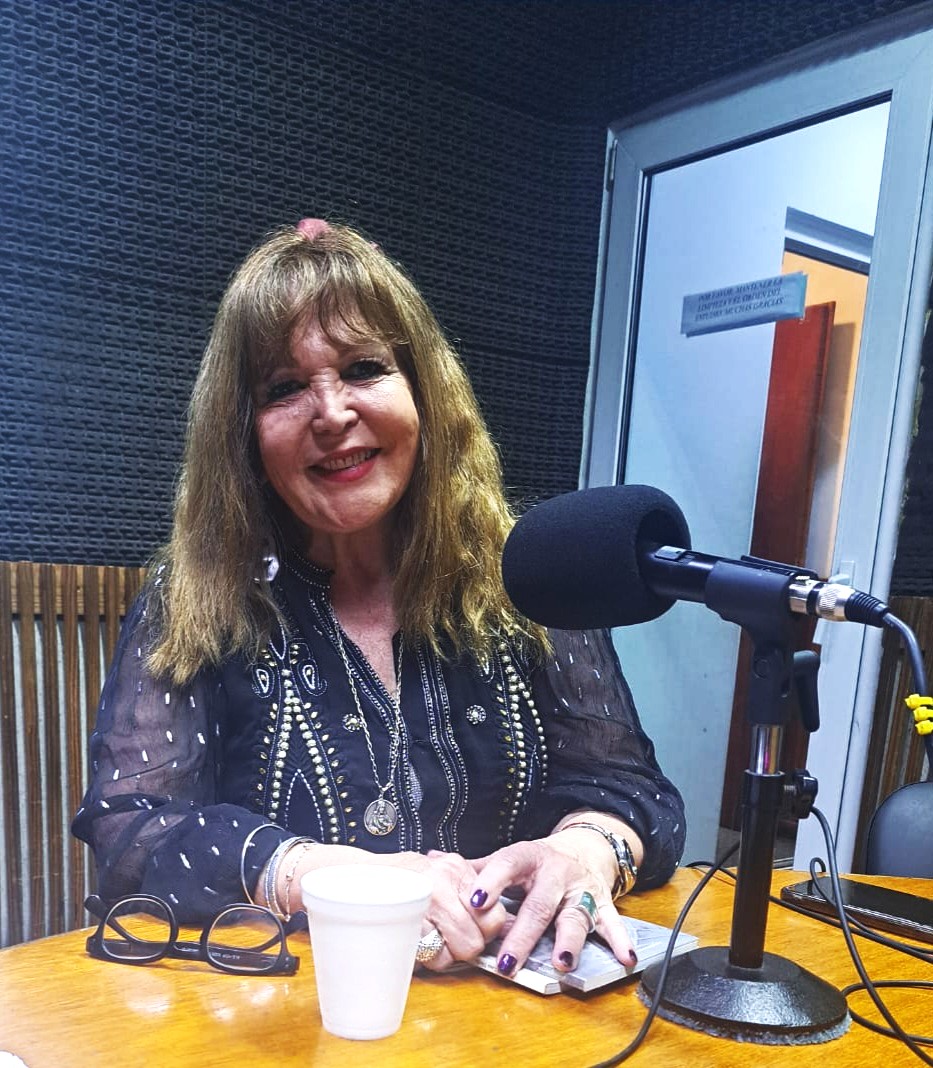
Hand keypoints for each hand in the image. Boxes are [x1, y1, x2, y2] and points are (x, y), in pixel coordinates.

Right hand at [413, 850, 508, 971]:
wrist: (363, 876)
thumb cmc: (404, 876)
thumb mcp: (440, 870)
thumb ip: (465, 889)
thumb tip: (502, 921)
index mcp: (456, 869)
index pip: (494, 913)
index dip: (486, 930)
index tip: (475, 930)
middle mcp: (445, 882)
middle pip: (478, 936)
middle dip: (469, 946)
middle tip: (453, 938)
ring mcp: (426, 901)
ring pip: (461, 949)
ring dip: (450, 954)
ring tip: (436, 940)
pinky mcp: (410, 921)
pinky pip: (434, 957)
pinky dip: (430, 959)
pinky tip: (421, 944)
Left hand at [467, 832, 636, 976]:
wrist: (582, 848)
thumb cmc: (534, 863)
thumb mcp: (508, 859)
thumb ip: (475, 867)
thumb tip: (430, 859)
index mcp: (527, 857)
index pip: (506, 864)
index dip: (491, 881)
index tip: (475, 902)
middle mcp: (555, 872)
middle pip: (538, 904)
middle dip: (523, 935)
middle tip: (508, 961)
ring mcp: (580, 889)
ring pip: (575, 915)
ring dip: (569, 941)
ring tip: (562, 963)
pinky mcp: (603, 902)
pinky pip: (612, 922)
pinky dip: (619, 941)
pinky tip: (625, 959)